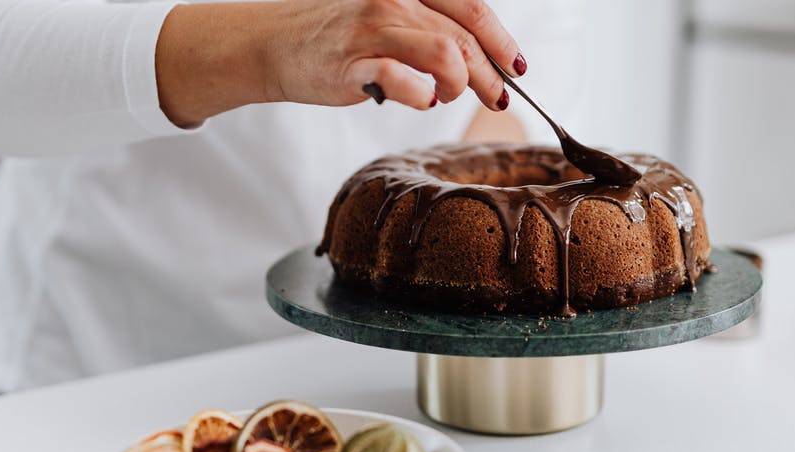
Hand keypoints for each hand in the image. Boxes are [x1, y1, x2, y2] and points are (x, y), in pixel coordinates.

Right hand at [156, 0, 525, 125]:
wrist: (277, 44)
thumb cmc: (342, 35)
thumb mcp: (392, 18)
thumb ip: (433, 28)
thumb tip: (485, 60)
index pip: (473, 8)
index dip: (502, 40)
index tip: (516, 67)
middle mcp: (394, 0)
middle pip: (465, 36)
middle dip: (492, 74)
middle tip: (499, 98)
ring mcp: (373, 29)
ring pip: (446, 54)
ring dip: (460, 84)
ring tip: (448, 97)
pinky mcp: (353, 63)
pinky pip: (405, 81)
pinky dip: (423, 96)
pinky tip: (421, 100)